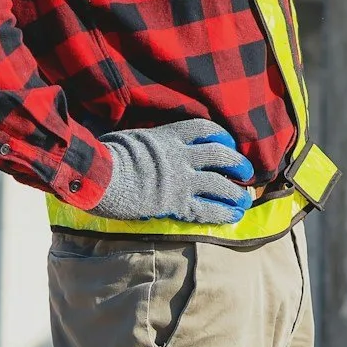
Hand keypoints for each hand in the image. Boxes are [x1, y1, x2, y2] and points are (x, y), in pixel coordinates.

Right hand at [89, 118, 254, 223]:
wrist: (99, 176)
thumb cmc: (107, 156)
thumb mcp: (132, 138)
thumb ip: (150, 142)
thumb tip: (147, 144)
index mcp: (169, 136)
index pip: (205, 130)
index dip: (222, 136)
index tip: (230, 143)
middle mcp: (181, 156)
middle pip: (219, 156)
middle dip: (237, 164)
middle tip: (247, 173)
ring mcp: (180, 181)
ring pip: (219, 184)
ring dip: (236, 193)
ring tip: (245, 201)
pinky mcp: (175, 204)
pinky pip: (206, 209)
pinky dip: (222, 213)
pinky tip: (232, 217)